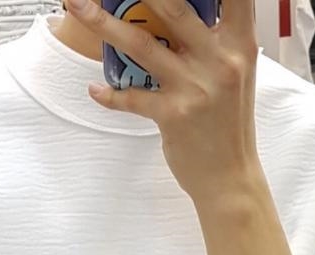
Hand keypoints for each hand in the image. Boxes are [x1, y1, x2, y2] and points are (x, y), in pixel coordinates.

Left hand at [65, 0, 259, 203]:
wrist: (230, 178)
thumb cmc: (228, 126)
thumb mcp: (234, 72)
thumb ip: (216, 38)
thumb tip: (177, 9)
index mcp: (239, 43)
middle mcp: (219, 59)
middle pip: (173, 5)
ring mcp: (196, 87)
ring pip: (141, 45)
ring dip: (103, 24)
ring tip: (76, 6)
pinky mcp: (174, 116)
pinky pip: (132, 97)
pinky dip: (110, 95)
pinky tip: (95, 91)